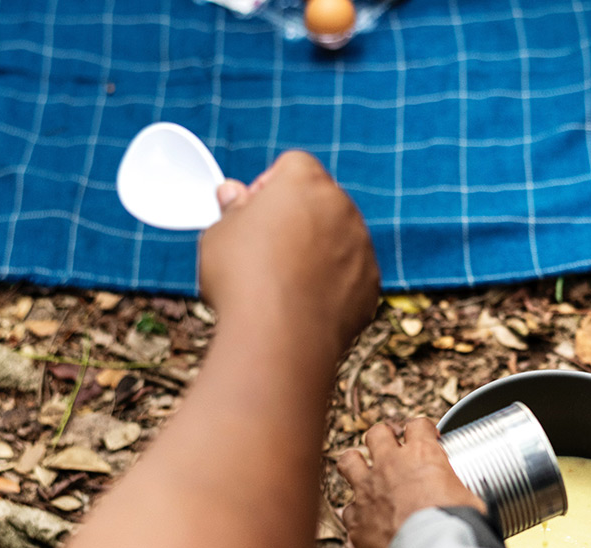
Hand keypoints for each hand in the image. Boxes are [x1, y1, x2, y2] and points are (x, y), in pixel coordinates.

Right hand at [198, 151, 379, 355]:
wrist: (280, 340)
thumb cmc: (244, 281)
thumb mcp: (219, 235)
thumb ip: (231, 209)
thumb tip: (232, 196)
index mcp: (305, 182)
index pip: (293, 166)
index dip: (268, 187)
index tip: (251, 215)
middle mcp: (342, 208)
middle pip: (320, 202)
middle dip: (296, 219)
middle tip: (264, 252)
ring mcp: (362, 247)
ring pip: (338, 239)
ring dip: (316, 252)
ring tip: (281, 284)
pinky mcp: (371, 284)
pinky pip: (350, 275)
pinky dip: (332, 284)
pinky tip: (303, 305)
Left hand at [338, 419, 484, 547]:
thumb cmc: (458, 528)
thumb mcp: (471, 501)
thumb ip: (461, 495)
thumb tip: (473, 504)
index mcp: (422, 455)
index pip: (417, 425)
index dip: (422, 429)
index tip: (427, 438)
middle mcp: (389, 466)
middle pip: (376, 433)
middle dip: (383, 437)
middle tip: (391, 449)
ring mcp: (367, 491)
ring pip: (349, 461)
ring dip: (356, 464)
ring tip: (364, 473)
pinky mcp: (355, 520)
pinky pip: (349, 509)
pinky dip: (357, 513)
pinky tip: (367, 522)